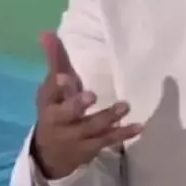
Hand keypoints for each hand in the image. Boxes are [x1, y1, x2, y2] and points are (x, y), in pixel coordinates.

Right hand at [32, 32, 141, 179]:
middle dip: (78, 105)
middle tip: (92, 95)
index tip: (65, 77)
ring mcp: (76, 137)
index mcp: (49, 103)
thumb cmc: (55, 110)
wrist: (49, 154)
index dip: (58, 85)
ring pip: (92, 128)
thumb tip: (47, 32)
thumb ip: (55, 60)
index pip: (50, 92)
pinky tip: (139, 126)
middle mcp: (60, 121)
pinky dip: (123, 133)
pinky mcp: (92, 147)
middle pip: (68, 113)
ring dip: (108, 117)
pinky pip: (108, 140)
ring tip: (125, 106)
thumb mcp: (51, 88)